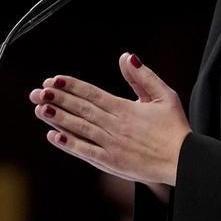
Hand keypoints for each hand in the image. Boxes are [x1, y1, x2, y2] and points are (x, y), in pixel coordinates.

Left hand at [29, 52, 189, 185]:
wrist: (183, 162)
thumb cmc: (175, 128)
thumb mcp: (165, 96)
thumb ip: (143, 77)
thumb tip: (126, 57)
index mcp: (126, 109)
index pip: (93, 94)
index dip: (72, 86)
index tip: (54, 80)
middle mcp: (115, 125)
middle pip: (81, 109)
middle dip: (57, 99)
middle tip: (38, 92)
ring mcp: (111, 145)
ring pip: (80, 128)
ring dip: (58, 118)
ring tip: (39, 109)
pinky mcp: (111, 163)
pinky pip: (86, 151)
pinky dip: (69, 144)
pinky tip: (54, 136)